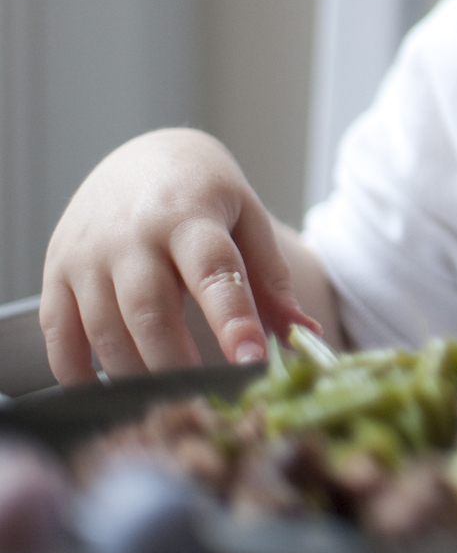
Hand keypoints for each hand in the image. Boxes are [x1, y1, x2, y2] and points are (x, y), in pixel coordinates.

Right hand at [41, 128, 315, 382]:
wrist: (142, 155)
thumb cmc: (205, 195)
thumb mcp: (248, 220)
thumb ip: (273, 280)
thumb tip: (304, 336)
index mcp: (191, 217)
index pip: (215, 272)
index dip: (233, 319)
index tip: (252, 360)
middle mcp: (133, 235)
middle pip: (152, 311)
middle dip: (180, 363)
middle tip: (207, 397)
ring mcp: (88, 255)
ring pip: (106, 330)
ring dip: (138, 373)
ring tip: (172, 396)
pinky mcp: (56, 273)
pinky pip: (59, 336)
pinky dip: (79, 373)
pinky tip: (112, 391)